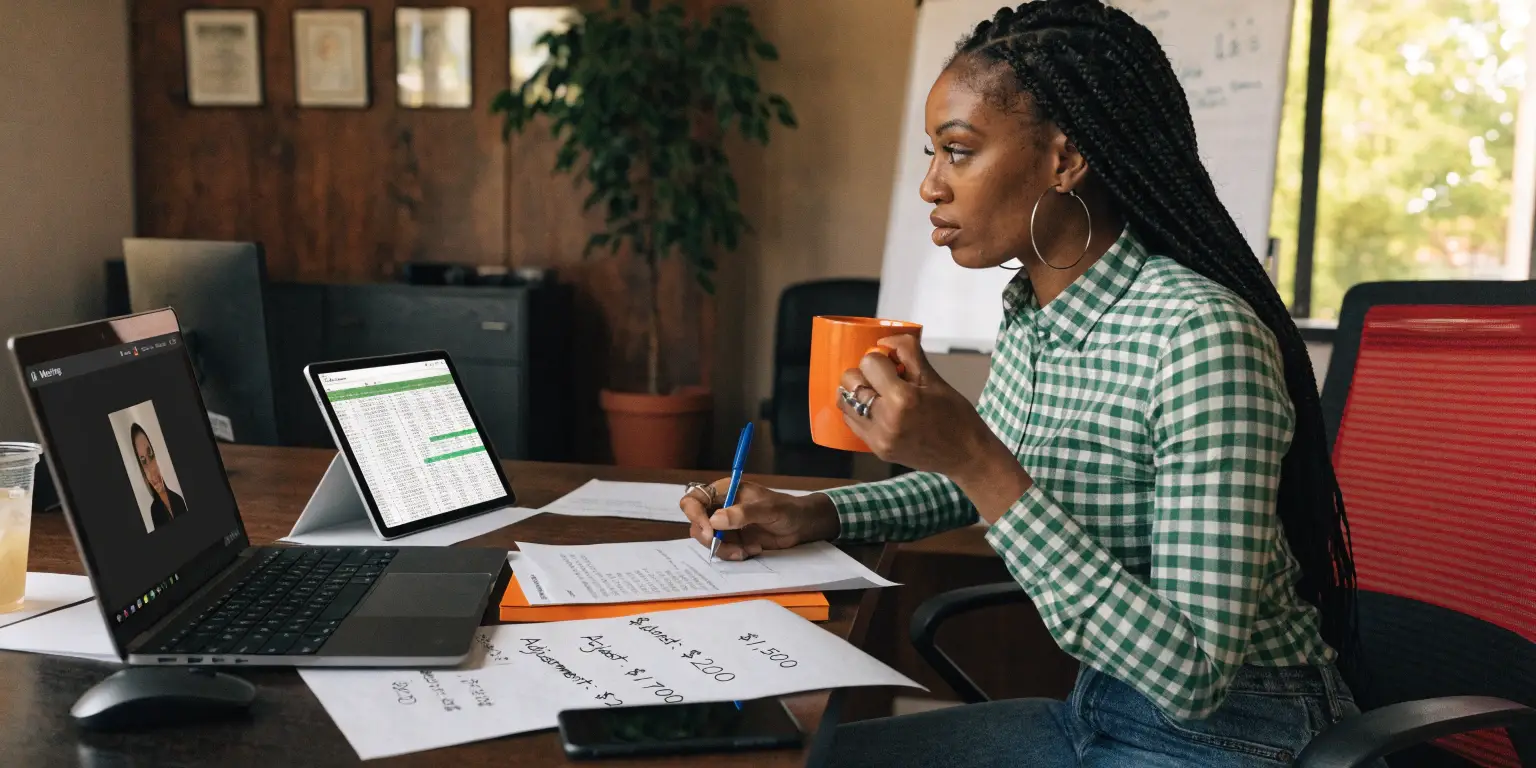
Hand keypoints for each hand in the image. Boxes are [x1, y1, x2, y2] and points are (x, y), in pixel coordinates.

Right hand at [678, 480, 839, 560]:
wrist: (800, 526)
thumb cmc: (786, 509)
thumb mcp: (768, 509)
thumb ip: (743, 513)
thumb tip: (715, 520)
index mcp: (725, 491)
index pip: (695, 498)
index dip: (694, 514)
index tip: (709, 530)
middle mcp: (720, 507)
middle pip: (695, 522)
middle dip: (707, 537)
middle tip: (723, 544)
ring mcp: (725, 526)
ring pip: (707, 540)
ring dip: (724, 549)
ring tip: (746, 549)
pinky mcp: (732, 540)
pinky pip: (721, 551)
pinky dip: (734, 554)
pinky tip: (752, 550)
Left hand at [837, 334, 996, 475]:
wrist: (966, 455)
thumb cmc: (955, 415)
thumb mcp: (935, 379)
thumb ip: (908, 354)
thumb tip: (884, 341)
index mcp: (903, 398)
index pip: (869, 363)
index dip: (880, 359)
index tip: (893, 365)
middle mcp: (885, 420)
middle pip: (850, 381)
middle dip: (864, 374)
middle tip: (882, 378)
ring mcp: (879, 438)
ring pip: (844, 402)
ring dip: (857, 392)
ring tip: (876, 392)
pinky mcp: (877, 449)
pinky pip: (852, 422)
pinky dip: (858, 410)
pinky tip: (875, 408)